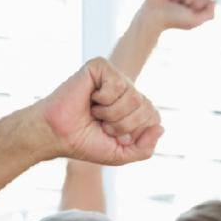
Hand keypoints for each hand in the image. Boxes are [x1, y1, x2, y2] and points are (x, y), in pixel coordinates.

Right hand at [40, 59, 162, 165]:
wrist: (59, 135)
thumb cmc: (86, 143)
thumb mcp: (121, 154)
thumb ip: (145, 148)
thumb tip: (160, 128)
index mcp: (134, 109)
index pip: (154, 117)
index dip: (135, 132)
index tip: (114, 136)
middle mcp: (127, 90)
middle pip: (146, 107)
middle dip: (123, 125)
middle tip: (102, 124)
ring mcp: (114, 77)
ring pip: (133, 96)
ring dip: (111, 113)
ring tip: (95, 112)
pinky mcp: (100, 66)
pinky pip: (118, 83)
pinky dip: (103, 98)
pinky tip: (90, 97)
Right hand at [140, 0, 215, 33]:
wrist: (154, 15)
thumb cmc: (174, 20)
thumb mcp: (194, 20)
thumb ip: (208, 14)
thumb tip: (214, 1)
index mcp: (196, 10)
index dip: (199, 2)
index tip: (191, 9)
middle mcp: (190, 1)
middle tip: (181, 5)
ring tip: (174, 1)